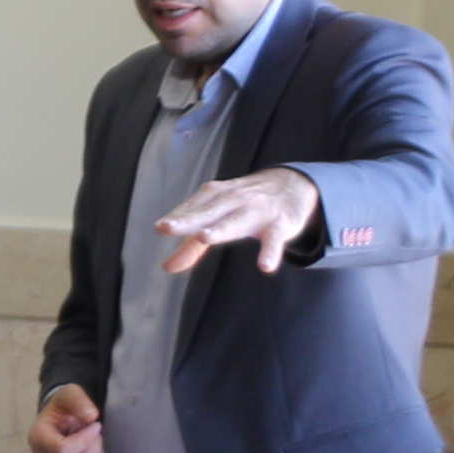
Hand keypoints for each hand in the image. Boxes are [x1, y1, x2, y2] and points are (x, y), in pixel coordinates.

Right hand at [28, 386, 108, 452]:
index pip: (64, 450)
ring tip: (89, 441)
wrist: (57, 423)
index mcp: (38, 438)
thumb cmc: (62, 409)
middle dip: (94, 443)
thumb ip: (78, 400)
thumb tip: (91, 417)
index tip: (96, 425)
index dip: (86, 439)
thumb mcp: (69, 394)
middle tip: (91, 430)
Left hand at [152, 167, 321, 275]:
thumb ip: (193, 245)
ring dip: (220, 228)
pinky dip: (271, 252)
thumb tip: (167, 267)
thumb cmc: (246, 203)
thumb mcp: (219, 218)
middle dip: (188, 219)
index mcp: (215, 196)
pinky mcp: (280, 224)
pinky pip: (274, 240)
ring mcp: (257, 211)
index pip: (193, 208)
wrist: (292, 185)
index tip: (160, 227)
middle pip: (208, 212)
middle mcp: (234, 200)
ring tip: (204, 237)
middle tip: (166, 228)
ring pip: (236, 221)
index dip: (178, 217)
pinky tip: (265, 266)